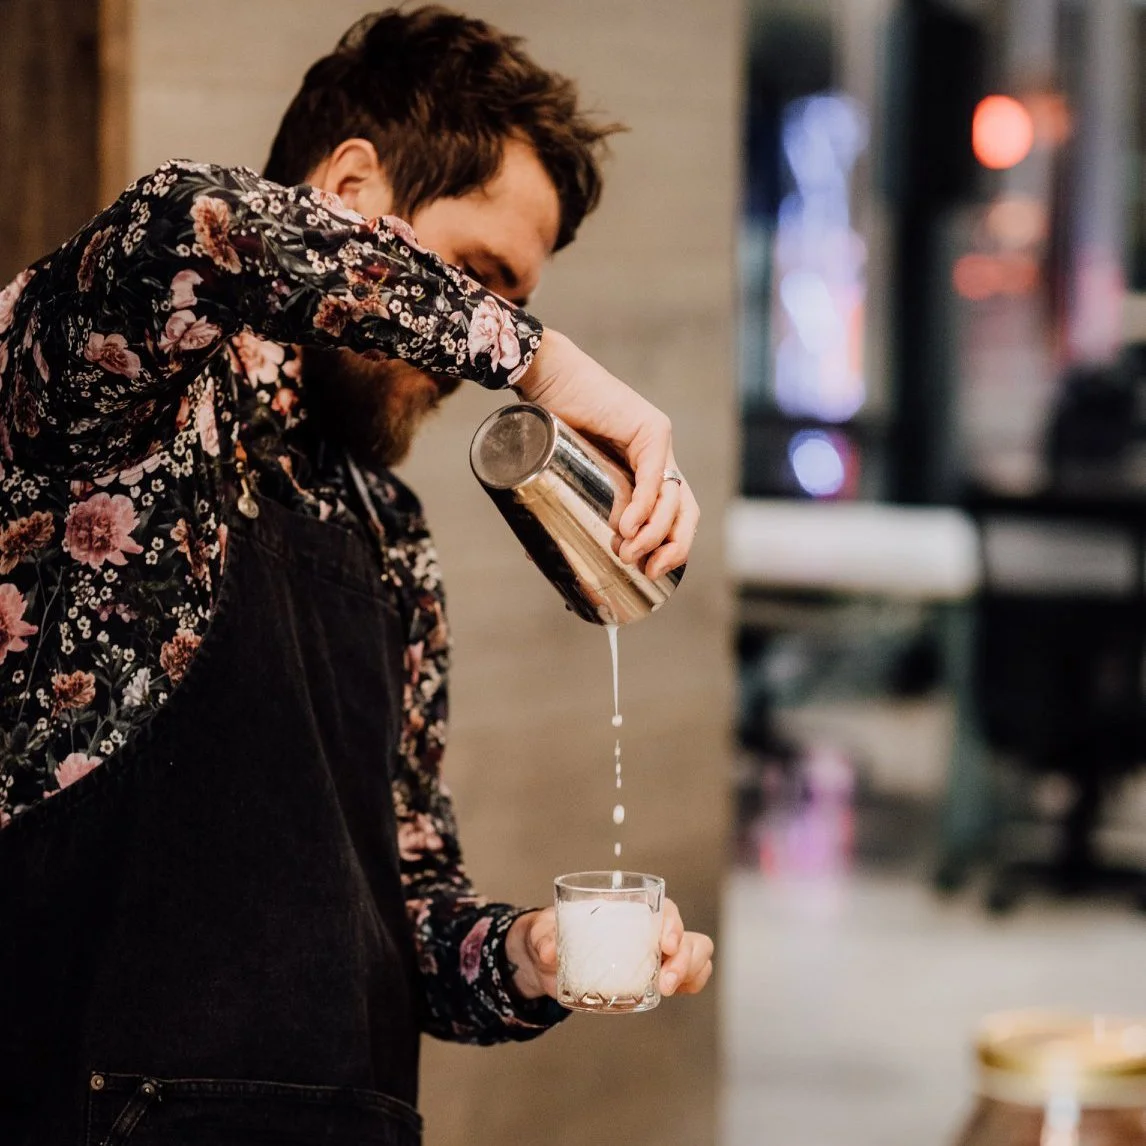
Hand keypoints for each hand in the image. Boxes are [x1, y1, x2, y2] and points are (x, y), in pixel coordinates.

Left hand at [504, 899, 713, 1001]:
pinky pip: (687, 975)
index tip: (664, 944)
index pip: (663, 908)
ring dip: (690, 970)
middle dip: (684, 956)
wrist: (544, 963)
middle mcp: (647, 929)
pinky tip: (680, 991)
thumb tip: (549, 951)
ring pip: (694, 952)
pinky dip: (692, 982)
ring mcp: (654, 953)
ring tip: (667, 989)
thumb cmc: (548, 935)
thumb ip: (544, 938)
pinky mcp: (652, 976)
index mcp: (627, 909)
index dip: (671, 923)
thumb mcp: (542, 933)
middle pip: (685, 934)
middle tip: (665, 982)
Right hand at [516, 330, 699, 579]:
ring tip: (628, 551)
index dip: (670, 548)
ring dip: (654, 533)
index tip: (649, 574)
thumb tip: (551, 561)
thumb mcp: (568, 480)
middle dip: (675, 548)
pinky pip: (654, 475)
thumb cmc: (546, 428)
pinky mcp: (651, 429)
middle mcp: (659, 459)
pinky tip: (629, 526)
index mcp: (644, 474)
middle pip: (686, 512)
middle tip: (650, 571)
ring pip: (675, 499)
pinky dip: (645, 505)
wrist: (544, 380)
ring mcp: (659, 443)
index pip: (674, 517)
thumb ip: (572, 510)